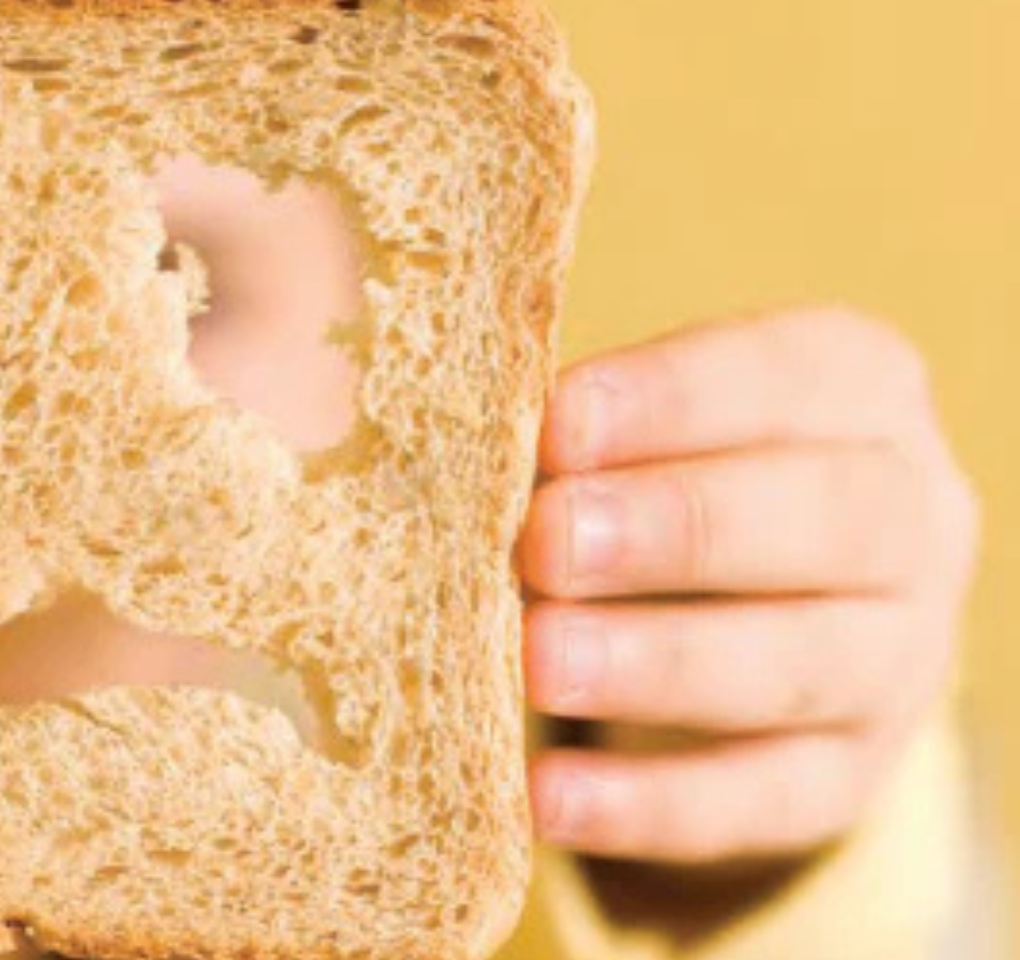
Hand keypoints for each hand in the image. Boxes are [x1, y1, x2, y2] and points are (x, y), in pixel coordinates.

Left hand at [520, 307, 978, 864]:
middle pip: (827, 519)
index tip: (555, 423)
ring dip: (661, 665)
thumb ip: (566, 422)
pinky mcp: (851, 774)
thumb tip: (448, 438)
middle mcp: (911, 519)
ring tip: (537, 663)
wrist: (749, 601)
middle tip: (546, 542)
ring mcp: (896, 658)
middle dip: (677, 529)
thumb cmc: (655, 470)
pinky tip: (549, 797)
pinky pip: (762, 798)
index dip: (671, 401)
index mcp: (858, 387)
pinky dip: (651, 803)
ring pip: (800, 665)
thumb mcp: (641, 420)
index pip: (785, 376)